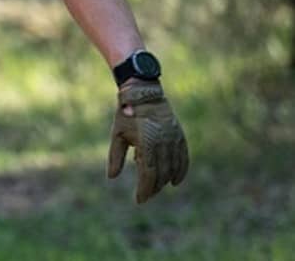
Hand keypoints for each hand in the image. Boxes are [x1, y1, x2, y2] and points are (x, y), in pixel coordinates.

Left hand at [108, 80, 188, 202]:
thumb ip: (115, 157)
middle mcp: (163, 143)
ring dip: (165, 181)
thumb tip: (112, 177)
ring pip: (173, 168)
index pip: (148, 174)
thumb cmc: (126, 115)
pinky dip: (181, 171)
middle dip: (153, 188)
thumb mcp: (117, 135)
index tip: (139, 200)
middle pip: (162, 174)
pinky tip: (175, 181)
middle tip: (145, 196)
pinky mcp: (180, 137)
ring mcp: (174, 140)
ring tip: (155, 188)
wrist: (143, 94)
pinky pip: (184, 158)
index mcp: (147, 143)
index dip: (144, 189)